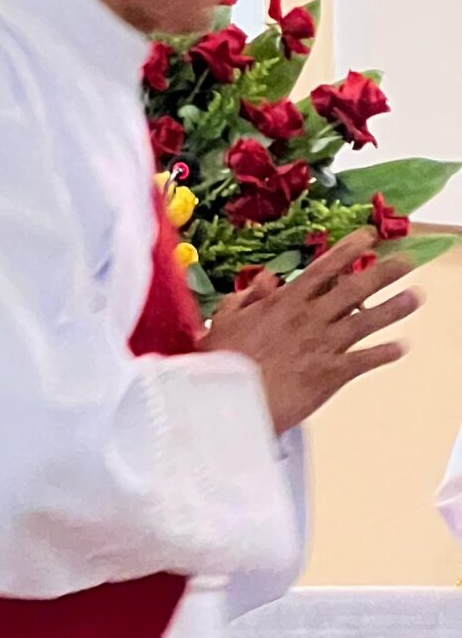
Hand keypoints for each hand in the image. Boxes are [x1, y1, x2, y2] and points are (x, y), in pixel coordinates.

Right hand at [204, 231, 417, 434]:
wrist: (229, 401)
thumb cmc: (221, 363)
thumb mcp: (225, 322)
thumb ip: (246, 298)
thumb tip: (266, 280)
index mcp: (285, 302)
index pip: (324, 268)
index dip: (348, 250)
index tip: (368, 236)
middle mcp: (311, 317)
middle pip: (354, 289)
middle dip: (383, 273)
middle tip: (405, 261)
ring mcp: (324, 345)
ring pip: (367, 321)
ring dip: (394, 308)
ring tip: (415, 297)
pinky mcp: (331, 374)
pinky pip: (365, 360)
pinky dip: (385, 354)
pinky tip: (401, 347)